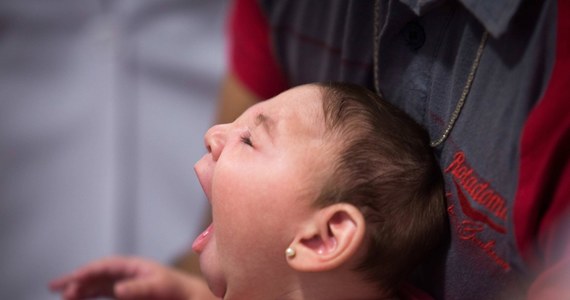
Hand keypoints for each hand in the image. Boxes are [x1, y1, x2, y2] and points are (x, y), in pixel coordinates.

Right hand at [49, 256, 218, 299]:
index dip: (87, 272)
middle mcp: (127, 273)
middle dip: (76, 279)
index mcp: (134, 265)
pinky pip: (103, 292)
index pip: (105, 266)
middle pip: (97, 274)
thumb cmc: (176, 290)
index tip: (71, 280)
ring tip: (63, 295)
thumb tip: (118, 288)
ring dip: (80, 288)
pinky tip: (79, 298)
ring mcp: (126, 283)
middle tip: (55, 286)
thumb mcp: (158, 287)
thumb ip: (138, 287)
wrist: (188, 297)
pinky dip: (90, 295)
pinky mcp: (126, 294)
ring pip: (97, 284)